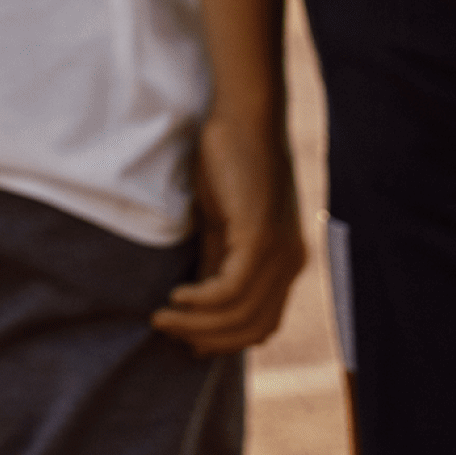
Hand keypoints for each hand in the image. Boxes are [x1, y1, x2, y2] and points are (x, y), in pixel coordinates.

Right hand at [152, 107, 305, 354]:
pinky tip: (177, 297)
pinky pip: (231, 291)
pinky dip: (201, 302)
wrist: (245, 114)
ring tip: (163, 319)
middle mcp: (291, 263)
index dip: (225, 340)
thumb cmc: (231, 159)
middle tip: (171, 333)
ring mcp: (280, 252)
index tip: (189, 340)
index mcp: (287, 259)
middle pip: (253, 329)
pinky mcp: (261, 238)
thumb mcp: (222, 223)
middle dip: (209, 340)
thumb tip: (198, 300)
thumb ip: (216, 261)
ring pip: (239, 316)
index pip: (262, 323)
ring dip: (196, 325)